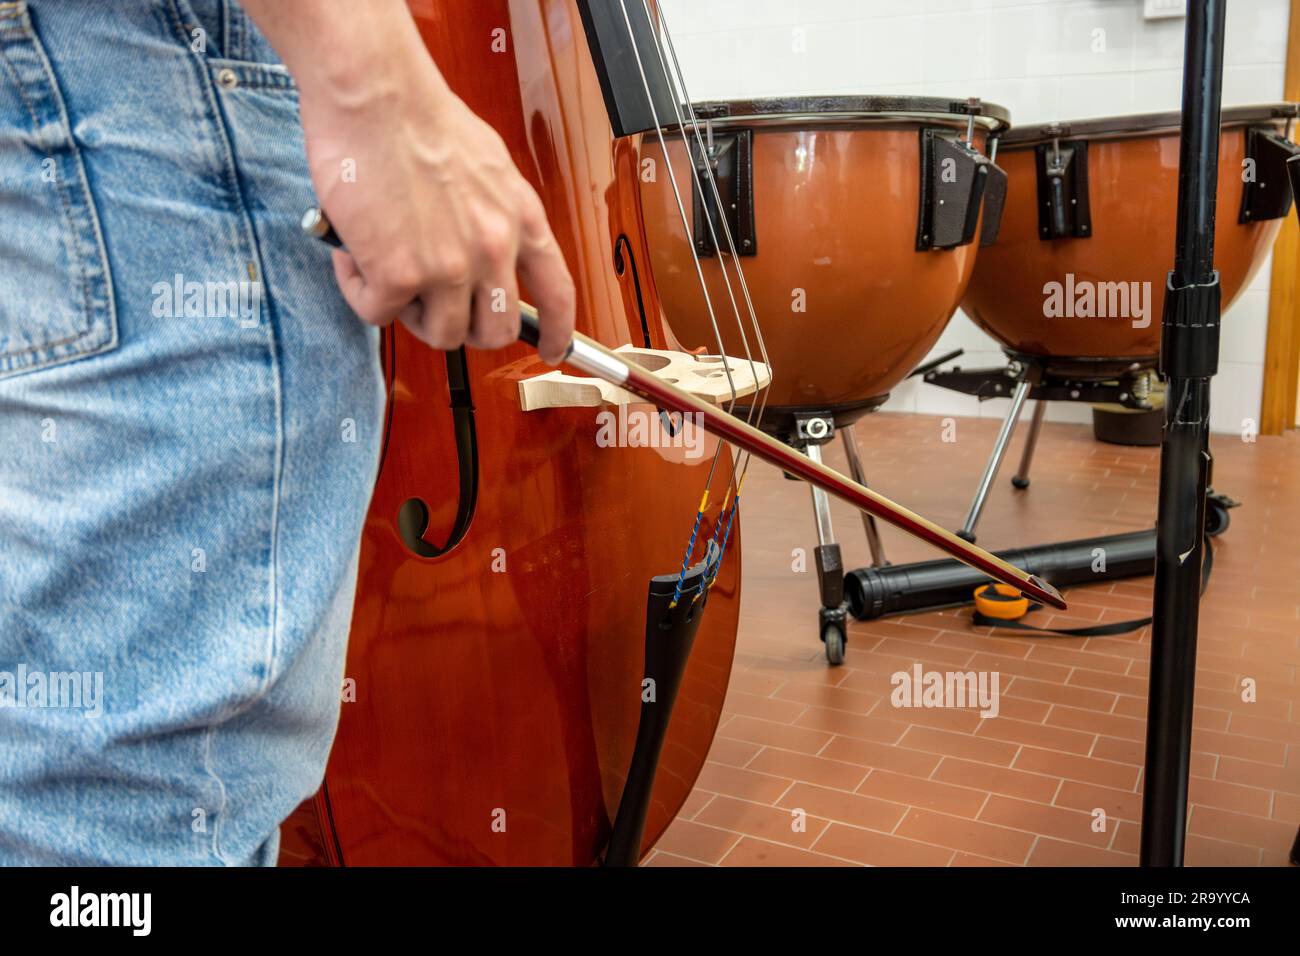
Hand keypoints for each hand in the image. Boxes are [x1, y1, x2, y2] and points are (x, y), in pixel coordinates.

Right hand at [244, 0, 575, 362]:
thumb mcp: (488, 166)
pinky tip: (352, 257)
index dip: (556, 332)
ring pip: (440, 334)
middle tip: (431, 305)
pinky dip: (359, 291)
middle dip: (463, 328)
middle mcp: (492, 250)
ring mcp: (447, 268)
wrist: (375, 92)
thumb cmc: (419, 116)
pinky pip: (379, 313)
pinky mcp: (397, 276)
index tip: (551, 350)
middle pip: (493, 332)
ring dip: (409, 313)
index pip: (558, 294)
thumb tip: (483, 249)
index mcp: (521, 220)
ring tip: (385, 273)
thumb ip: (494, 214)